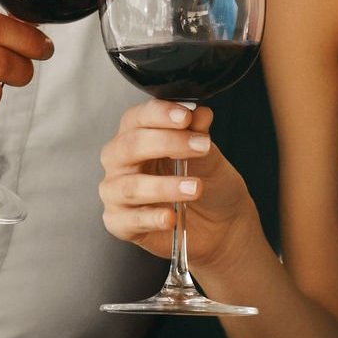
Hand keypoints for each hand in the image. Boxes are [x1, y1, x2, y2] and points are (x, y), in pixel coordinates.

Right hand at [97, 100, 257, 265]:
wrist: (221, 225)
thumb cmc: (207, 184)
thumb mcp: (209, 156)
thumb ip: (200, 135)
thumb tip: (200, 113)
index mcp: (136, 136)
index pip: (137, 118)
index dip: (160, 114)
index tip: (186, 117)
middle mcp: (120, 162)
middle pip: (129, 146)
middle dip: (166, 143)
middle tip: (201, 147)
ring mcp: (116, 193)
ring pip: (130, 186)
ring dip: (165, 186)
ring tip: (195, 187)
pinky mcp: (119, 223)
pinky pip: (129, 220)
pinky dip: (151, 218)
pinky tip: (171, 217)